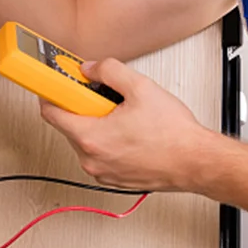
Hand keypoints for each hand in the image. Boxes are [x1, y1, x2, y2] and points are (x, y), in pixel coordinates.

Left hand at [38, 58, 215, 192]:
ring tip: (122, 116)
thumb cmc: (174, 134)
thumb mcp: (139, 86)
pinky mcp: (113, 179)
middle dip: (82, 107)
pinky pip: (98, 153)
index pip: (51, 112)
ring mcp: (101, 172)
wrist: (197, 162)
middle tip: (102, 96)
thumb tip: (89, 68)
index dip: (51, 92)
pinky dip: (106, 141)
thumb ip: (108, 70)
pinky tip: (129, 132)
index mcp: (91, 137)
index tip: (53, 82)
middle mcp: (91, 159)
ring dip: (95, 124)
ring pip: (84, 139)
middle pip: (68, 124)